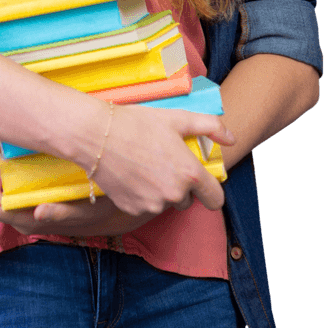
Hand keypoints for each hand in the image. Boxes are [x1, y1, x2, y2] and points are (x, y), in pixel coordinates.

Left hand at [0, 143, 162, 236]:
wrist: (107, 205)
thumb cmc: (96, 206)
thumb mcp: (87, 209)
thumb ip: (63, 212)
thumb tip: (39, 213)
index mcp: (28, 220)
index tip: (3, 159)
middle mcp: (19, 215)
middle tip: (2, 147)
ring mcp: (21, 205)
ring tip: (7, 146)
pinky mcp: (27, 194)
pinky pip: (5, 181)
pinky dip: (5, 165)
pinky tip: (14, 150)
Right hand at [90, 102, 234, 216]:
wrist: (96, 135)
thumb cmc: (137, 123)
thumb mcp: (177, 118)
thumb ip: (209, 127)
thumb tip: (231, 138)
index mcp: (189, 173)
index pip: (215, 199)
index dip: (211, 192)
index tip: (203, 185)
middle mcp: (174, 194)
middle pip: (187, 201)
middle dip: (180, 186)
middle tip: (164, 164)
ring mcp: (152, 204)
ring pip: (165, 203)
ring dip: (161, 191)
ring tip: (145, 166)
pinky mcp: (132, 209)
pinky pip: (145, 206)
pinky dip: (141, 195)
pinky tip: (131, 175)